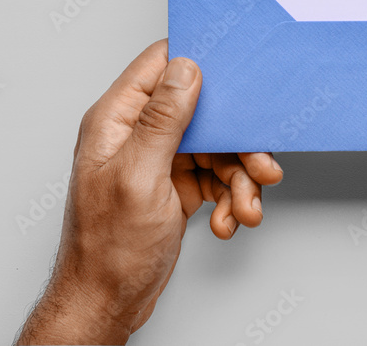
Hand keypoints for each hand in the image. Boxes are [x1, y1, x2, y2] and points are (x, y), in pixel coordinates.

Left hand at [16, 40, 282, 344]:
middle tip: (260, 166)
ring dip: (239, 179)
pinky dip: (229, 199)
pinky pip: (215, 177)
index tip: (238, 76)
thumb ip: (162, 120)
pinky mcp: (174, 185)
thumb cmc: (107, 249)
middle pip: (202, 112)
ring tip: (246, 207)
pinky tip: (227, 220)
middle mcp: (137, 134)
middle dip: (237, 142)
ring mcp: (157, 160)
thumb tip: (185, 68)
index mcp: (117, 120)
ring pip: (216, 148)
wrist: (107, 302)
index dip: (200, 63)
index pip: (160, 66)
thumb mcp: (139, 177)